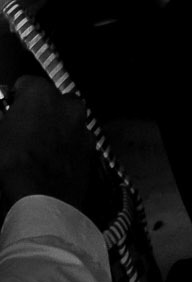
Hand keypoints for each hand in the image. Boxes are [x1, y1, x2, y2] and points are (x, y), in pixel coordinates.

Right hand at [0, 78, 101, 218]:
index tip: (11, 109)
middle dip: (43, 111)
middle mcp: (68, 106)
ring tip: (40, 146)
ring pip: (70, 122)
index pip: (26, 84)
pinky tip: (54, 160)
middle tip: (27, 127)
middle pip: (55, 101)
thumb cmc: (14, 161)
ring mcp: (84, 129)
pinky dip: (68, 147)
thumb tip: (5, 118)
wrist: (41, 197)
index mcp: (41, 93)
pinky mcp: (92, 152)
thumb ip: (4, 117)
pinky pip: (78, 142)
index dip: (16, 98)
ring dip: (58, 128)